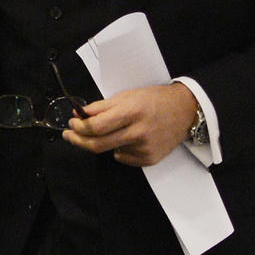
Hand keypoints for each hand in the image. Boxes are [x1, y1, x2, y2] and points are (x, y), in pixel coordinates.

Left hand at [62, 81, 198, 166]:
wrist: (184, 110)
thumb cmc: (154, 100)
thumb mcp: (127, 96)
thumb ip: (102, 106)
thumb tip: (80, 114)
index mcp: (131, 112)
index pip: (97, 126)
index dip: (79, 127)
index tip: (72, 123)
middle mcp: (138, 132)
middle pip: (98, 145)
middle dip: (79, 141)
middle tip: (70, 136)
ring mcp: (144, 148)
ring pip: (110, 151)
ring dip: (103, 142)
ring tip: (112, 130)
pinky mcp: (150, 159)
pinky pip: (123, 158)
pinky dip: (119, 149)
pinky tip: (128, 138)